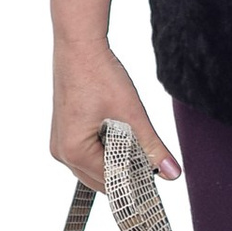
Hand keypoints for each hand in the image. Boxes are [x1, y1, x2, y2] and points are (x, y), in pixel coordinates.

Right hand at [50, 37, 179, 186]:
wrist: (79, 46)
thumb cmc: (99, 74)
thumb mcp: (131, 113)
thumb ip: (151, 146)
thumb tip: (171, 173)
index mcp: (74, 151)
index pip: (111, 181)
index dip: (137, 183)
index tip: (160, 183)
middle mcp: (62, 153)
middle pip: (100, 180)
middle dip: (127, 176)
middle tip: (155, 169)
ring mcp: (60, 144)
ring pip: (95, 169)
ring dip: (118, 164)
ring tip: (141, 152)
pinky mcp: (65, 134)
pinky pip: (89, 155)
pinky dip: (107, 153)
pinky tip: (124, 141)